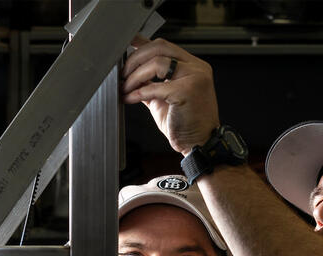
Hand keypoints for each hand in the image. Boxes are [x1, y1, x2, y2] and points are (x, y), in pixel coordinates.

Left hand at [121, 37, 219, 154]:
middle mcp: (196, 68)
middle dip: (136, 59)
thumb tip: (131, 74)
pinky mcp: (187, 91)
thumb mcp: (163, 98)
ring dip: (135, 75)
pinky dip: (139, 92)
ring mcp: (194, 78)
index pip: (164, 46)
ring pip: (157, 62)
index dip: (143, 44)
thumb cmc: (185, 124)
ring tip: (125, 88)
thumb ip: (150, 83)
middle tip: (122, 74)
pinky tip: (130, 98)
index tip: (127, 46)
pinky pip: (156, 86)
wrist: (200, 144)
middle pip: (160, 48)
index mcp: (192, 66)